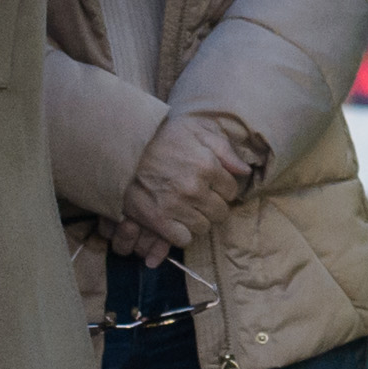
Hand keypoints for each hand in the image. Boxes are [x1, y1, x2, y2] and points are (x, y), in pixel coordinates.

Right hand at [116, 110, 259, 257]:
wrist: (123, 147)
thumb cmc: (161, 135)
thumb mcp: (197, 129)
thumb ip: (224, 148)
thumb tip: (244, 170)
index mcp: (207, 165)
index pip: (231, 191)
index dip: (222, 189)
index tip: (212, 186)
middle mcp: (195, 188)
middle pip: (220, 213)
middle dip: (213, 206)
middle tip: (199, 199)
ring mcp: (176, 206)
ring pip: (203, 228)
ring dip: (197, 220)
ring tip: (186, 209)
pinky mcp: (158, 220)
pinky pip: (182, 239)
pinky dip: (181, 234)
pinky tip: (175, 221)